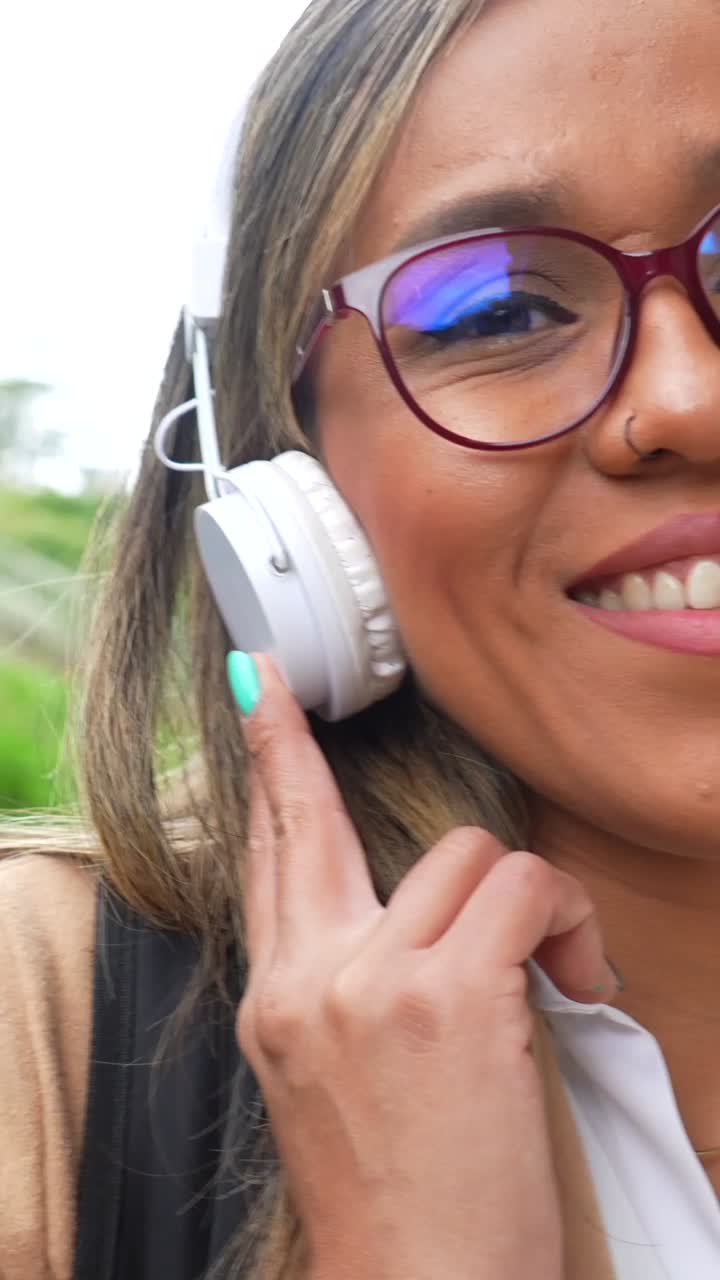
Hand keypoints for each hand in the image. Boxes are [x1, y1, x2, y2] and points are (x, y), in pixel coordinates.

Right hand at [234, 654, 618, 1279]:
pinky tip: (576, 976)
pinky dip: (567, 919)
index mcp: (278, 1002)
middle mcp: (310, 979)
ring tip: (550, 967)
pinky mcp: (449, 994)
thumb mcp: (328, 1081)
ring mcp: (373, 981)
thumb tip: (389, 910)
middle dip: (293, 742)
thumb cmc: (396, 1199)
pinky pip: (522, 888)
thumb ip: (339, 983)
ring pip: (466, 853)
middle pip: (308, 818)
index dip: (265, 773)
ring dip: (526, 900)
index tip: (255, 701)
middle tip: (286, 684)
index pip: (265, 859)